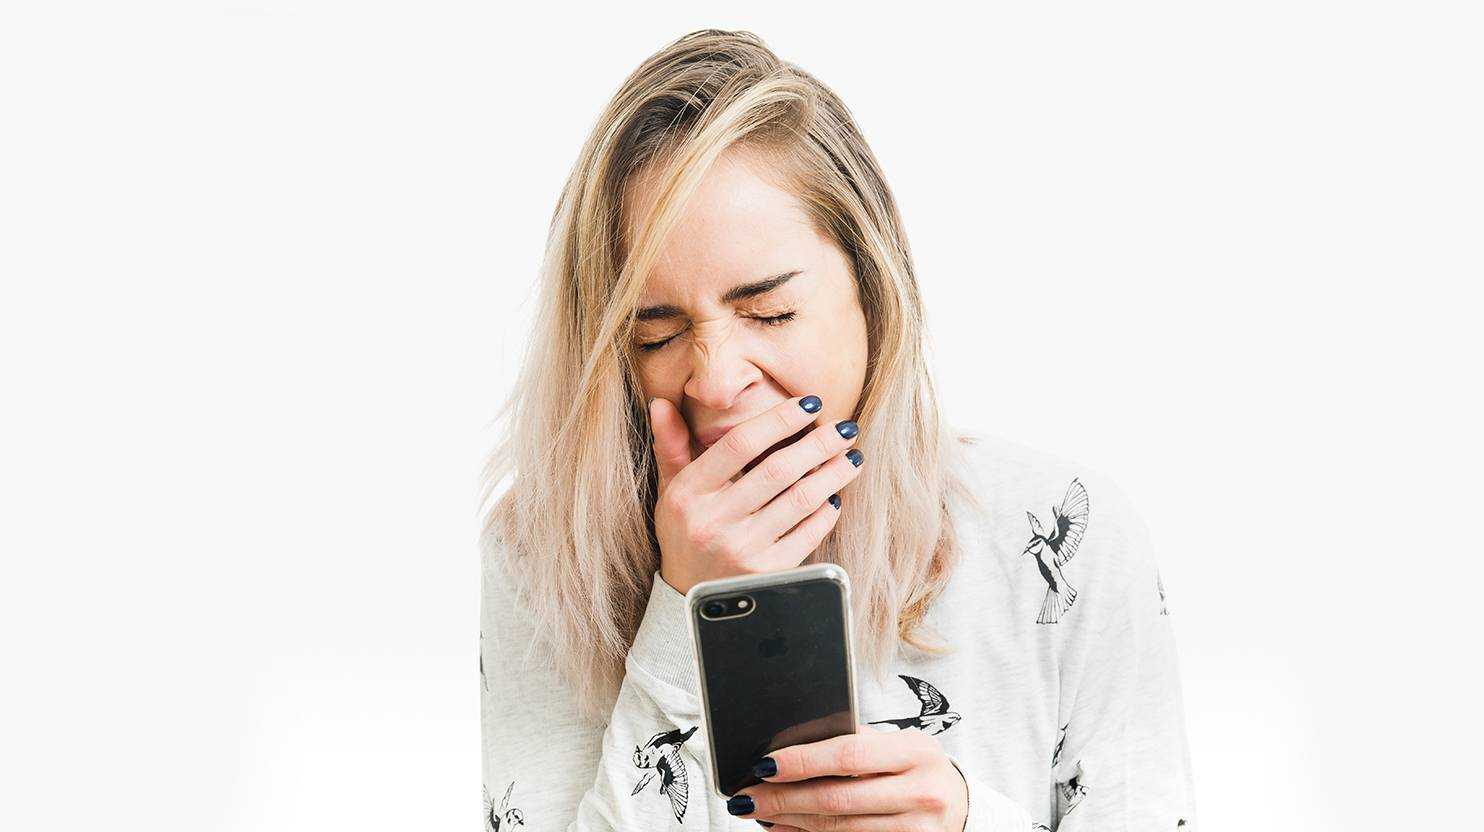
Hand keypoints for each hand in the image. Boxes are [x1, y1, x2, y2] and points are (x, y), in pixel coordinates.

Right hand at [648, 395, 862, 594]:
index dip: (779, 420)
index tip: (810, 404)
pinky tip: (836, 495)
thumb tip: (661, 403)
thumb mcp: (670, 491)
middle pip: (778, 470)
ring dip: (833, 474)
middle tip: (845, 428)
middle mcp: (714, 521)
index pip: (739, 444)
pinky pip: (809, 535)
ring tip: (852, 456)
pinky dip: (827, 511)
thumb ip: (671, 447)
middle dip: (819, 444)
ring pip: (800, 500)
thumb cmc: (685, 533)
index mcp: (689, 494)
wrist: (690, 601)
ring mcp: (742, 550)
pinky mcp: (766, 574)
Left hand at [726, 725, 968, 831]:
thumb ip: (858, 741)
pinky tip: (788, 830)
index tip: (765, 765)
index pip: (850, 755)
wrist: (960, 806)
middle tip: (749, 797)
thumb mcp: (900, 744)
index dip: (803, 761)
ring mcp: (917, 829)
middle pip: (839, 799)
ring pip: (840, 828)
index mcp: (916, 752)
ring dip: (793, 822)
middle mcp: (921, 792)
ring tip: (762, 812)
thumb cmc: (918, 767)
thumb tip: (793, 743)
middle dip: (785, 799)